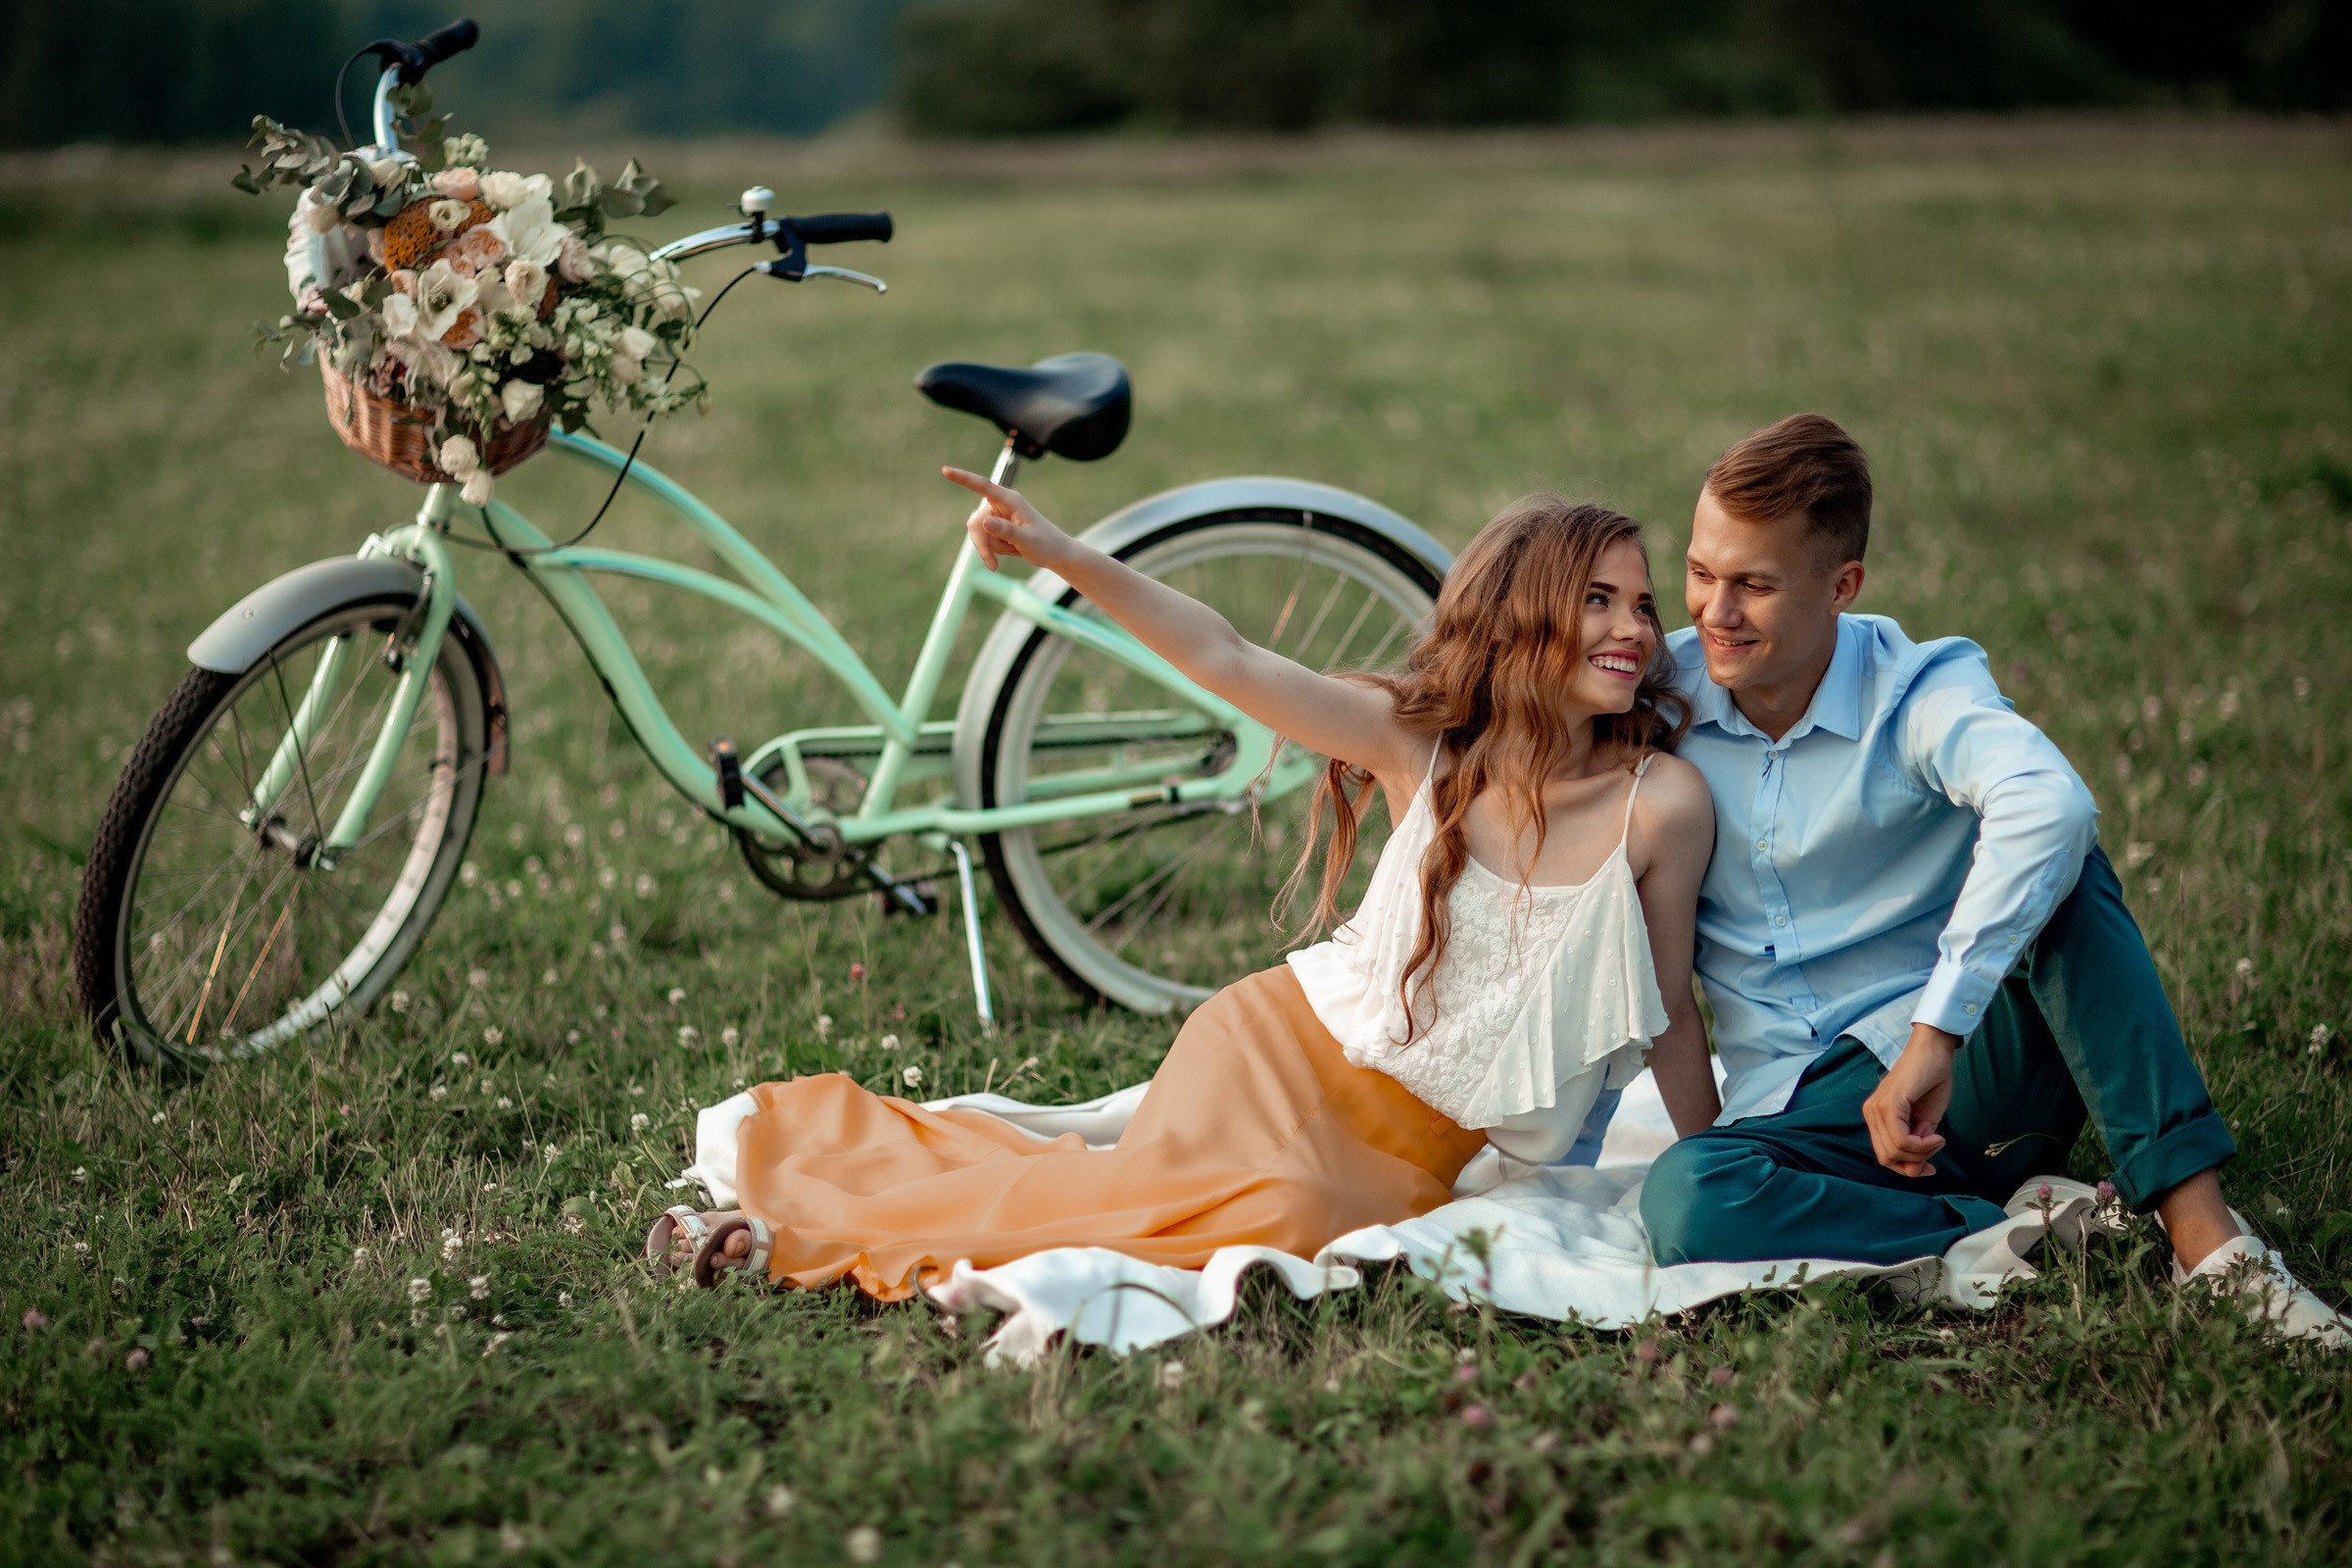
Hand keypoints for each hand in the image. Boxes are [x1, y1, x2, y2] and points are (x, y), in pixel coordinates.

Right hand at [942, 466, 1070, 571]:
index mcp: (1010, 500)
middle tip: (993, 565)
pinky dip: (990, 550)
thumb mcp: (1027, 540)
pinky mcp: (995, 525)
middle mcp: (1001, 504)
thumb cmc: (1046, 544)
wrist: (1055, 553)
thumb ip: (1006, 531)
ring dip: (989, 548)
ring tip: (1011, 552)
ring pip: (977, 532)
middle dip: (982, 544)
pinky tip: (1007, 553)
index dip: (963, 478)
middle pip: (976, 522)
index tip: (945, 470)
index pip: (983, 486)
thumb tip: (984, 521)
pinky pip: (982, 538)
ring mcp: (996, 514)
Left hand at [1861, 1024, 1961, 1177]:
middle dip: (1915, 1161)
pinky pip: (1901, 1139)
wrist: (1934, 1051)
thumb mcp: (1925, 1122)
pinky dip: (1922, 1145)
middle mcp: (1871, 1113)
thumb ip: (1916, 1146)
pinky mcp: (1888, 1104)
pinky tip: (1936, 1136)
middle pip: (1887, 1158)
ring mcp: (1877, 1108)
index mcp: (1876, 1117)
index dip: (1906, 1167)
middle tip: (1936, 1146)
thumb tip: (1914, 1171)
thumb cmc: (1931, 1081)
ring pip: (1894, 1151)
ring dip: (1922, 1152)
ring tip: (1937, 1137)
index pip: (1884, 1155)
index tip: (1930, 1168)